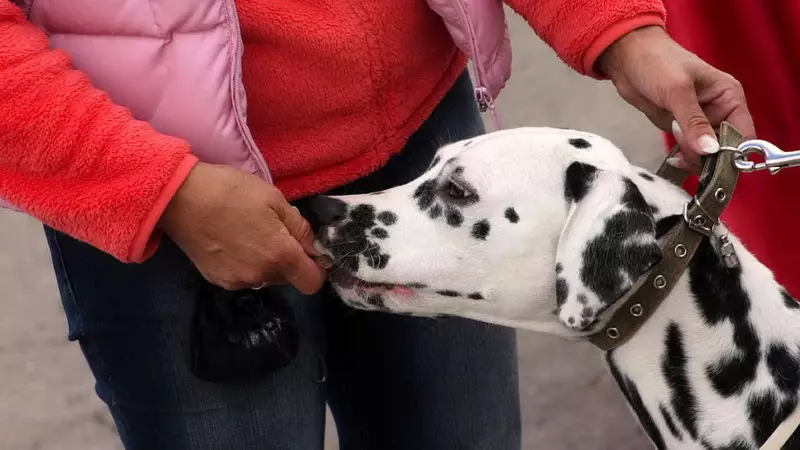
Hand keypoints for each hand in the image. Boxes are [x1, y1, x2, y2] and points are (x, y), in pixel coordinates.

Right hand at [158, 162, 325, 292]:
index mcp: (279, 255)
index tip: (309, 251)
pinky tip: (232, 243)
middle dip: (289, 261)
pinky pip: (243, 277)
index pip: (312, 282)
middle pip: (288, 279)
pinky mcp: (217, 280)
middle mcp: (260, 275)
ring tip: (250, 235)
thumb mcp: (274, 199)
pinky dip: (245, 264)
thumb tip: (313, 247)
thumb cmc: (230, 191)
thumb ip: (299, 227)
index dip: (316, 268)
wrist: (179, 198)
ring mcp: (236, 281)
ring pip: (265, 278)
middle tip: (274, 232)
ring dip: (266, 263)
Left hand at [597, 26, 754, 172]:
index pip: (744, 133)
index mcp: (728, 96)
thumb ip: (693, 122)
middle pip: (725, 148)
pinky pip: (689, 150)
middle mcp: (719, 111)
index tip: (715, 163)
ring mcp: (699, 121)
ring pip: (706, 153)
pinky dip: (684, 157)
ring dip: (693, 157)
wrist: (626, 58)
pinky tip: (674, 157)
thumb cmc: (657, 62)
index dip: (734, 152)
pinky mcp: (680, 128)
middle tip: (686, 152)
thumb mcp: (677, 90)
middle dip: (708, 157)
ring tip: (676, 144)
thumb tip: (710, 150)